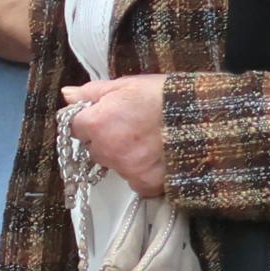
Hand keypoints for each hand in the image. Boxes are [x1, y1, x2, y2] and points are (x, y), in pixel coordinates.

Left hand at [61, 73, 170, 197]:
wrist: (203, 118)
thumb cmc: (163, 96)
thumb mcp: (125, 85)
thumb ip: (91, 92)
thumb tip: (67, 95)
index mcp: (96, 123)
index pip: (75, 128)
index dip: (90, 120)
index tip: (104, 116)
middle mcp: (107, 150)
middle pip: (94, 149)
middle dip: (105, 140)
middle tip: (129, 128)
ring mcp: (127, 170)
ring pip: (114, 165)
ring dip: (123, 157)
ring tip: (148, 142)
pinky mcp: (147, 185)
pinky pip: (135, 181)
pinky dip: (142, 173)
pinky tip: (157, 158)